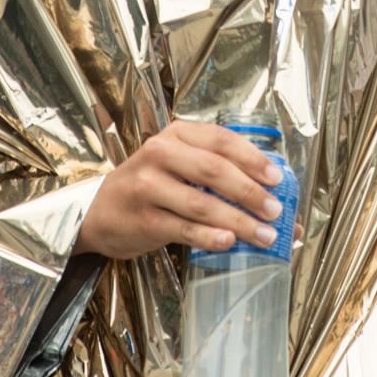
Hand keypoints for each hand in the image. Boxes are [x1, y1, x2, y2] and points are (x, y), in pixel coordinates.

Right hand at [75, 119, 285, 259]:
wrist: (98, 212)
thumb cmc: (150, 186)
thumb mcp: (178, 165)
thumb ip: (219, 175)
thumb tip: (278, 200)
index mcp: (176, 133)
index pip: (222, 140)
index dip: (253, 159)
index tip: (277, 179)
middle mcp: (160, 154)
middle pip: (215, 170)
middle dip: (250, 192)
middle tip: (275, 211)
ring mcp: (148, 187)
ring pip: (203, 204)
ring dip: (239, 221)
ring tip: (264, 235)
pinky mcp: (144, 219)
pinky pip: (185, 229)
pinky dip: (210, 237)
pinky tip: (230, 242)